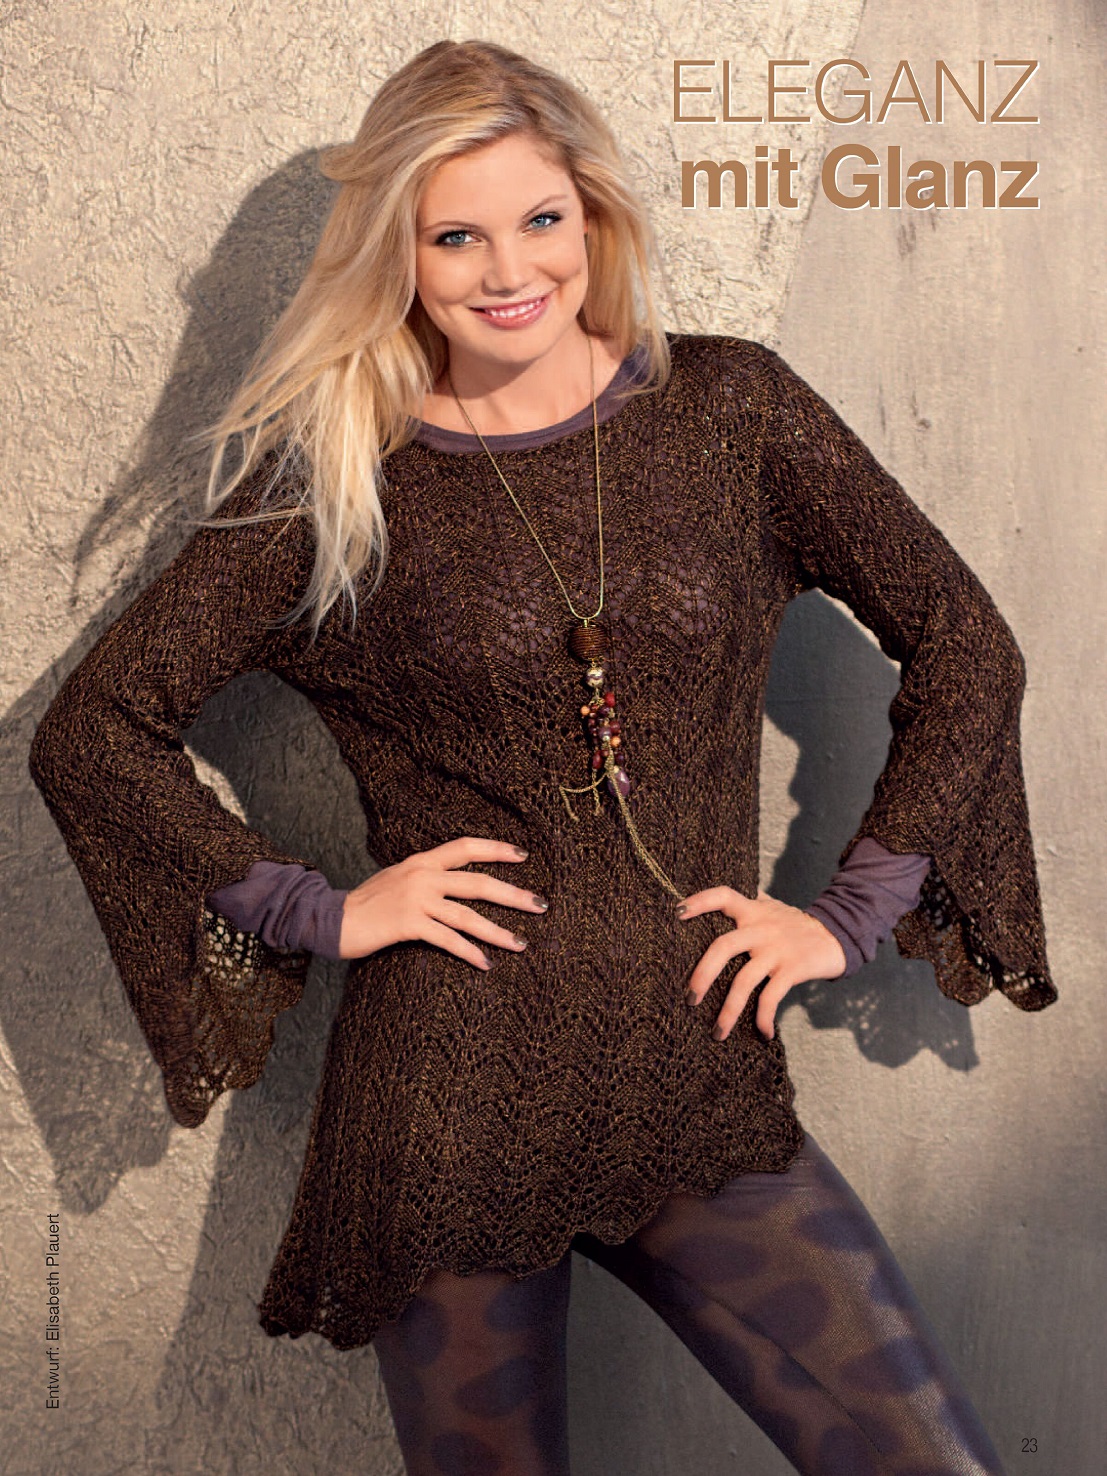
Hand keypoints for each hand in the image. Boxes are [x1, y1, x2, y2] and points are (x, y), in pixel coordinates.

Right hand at [337, 835, 546, 966]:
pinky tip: (485, 963)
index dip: (496, 849)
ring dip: (498, 932)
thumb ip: (425, 877)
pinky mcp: (408, 924)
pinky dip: (469, 952)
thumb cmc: (365, 902)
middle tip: (540, 905)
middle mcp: (423, 875)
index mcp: (421, 861)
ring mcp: (416, 899)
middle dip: (513, 895)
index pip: (465, 848)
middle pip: (478, 882)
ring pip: (468, 915)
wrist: (330, 917)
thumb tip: (453, 884)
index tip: (523, 855)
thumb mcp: (397, 878)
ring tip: (521, 944)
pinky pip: (448, 939)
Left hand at [677, 886, 846, 1041]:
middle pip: (723, 947)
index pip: (723, 896)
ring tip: (718, 1033)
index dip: (699, 901)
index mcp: (754, 911)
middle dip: (702, 974)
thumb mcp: (774, 908)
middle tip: (690, 999)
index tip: (677, 912)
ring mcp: (777, 949)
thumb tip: (731, 899)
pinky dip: (763, 1018)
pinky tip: (762, 1033)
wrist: (839, 934)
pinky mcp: (792, 969)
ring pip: (744, 981)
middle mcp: (762, 928)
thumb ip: (754, 904)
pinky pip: (771, 998)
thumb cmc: (798, 924)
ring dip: (729, 1010)